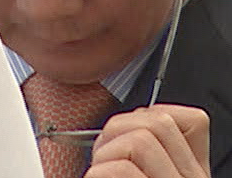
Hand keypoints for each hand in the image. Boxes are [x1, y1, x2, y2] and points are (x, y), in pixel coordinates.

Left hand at [86, 105, 210, 177]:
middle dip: (116, 130)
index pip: (187, 118)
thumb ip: (149, 148)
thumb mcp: (151, 168)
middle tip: (104, 158)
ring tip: (101, 173)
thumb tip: (121, 125)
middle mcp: (191, 177)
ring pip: (140, 140)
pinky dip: (97, 173)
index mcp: (191, 170)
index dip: (145, 116)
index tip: (123, 137)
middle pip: (157, 121)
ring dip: (105, 154)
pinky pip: (122, 169)